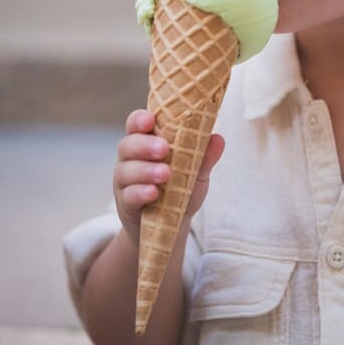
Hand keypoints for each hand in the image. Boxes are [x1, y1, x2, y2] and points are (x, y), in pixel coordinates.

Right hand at [114, 109, 224, 243]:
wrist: (171, 225)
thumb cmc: (179, 189)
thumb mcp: (195, 173)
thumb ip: (204, 157)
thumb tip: (218, 139)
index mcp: (146, 142)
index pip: (136, 124)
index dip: (139, 119)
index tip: (150, 120)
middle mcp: (131, 158)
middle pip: (128, 145)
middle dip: (144, 145)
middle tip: (164, 149)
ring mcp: (125, 180)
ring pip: (126, 170)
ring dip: (145, 171)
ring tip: (165, 174)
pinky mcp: (126, 202)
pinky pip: (128, 195)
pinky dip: (140, 192)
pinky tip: (153, 193)